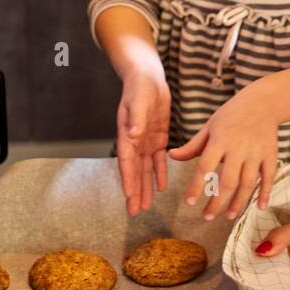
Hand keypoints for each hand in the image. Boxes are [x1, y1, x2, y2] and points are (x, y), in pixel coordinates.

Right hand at [116, 57, 170, 216]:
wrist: (147, 77)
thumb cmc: (139, 86)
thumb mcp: (137, 100)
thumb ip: (135, 118)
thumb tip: (133, 134)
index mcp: (127, 135)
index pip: (127, 163)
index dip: (128, 181)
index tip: (130, 197)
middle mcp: (134, 142)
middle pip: (134, 172)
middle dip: (135, 192)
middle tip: (135, 212)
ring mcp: (146, 141)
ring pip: (146, 170)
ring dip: (146, 187)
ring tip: (146, 206)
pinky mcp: (157, 137)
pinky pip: (159, 159)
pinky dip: (160, 173)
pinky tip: (162, 187)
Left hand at [168, 88, 279, 220]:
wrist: (263, 102)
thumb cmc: (231, 114)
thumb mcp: (209, 127)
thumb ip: (192, 146)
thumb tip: (171, 156)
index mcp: (219, 140)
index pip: (205, 167)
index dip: (196, 186)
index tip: (189, 203)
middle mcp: (238, 148)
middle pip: (227, 182)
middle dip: (216, 203)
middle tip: (207, 217)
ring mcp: (256, 153)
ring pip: (247, 184)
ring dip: (238, 203)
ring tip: (229, 216)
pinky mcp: (270, 155)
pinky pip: (268, 177)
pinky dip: (265, 193)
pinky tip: (259, 207)